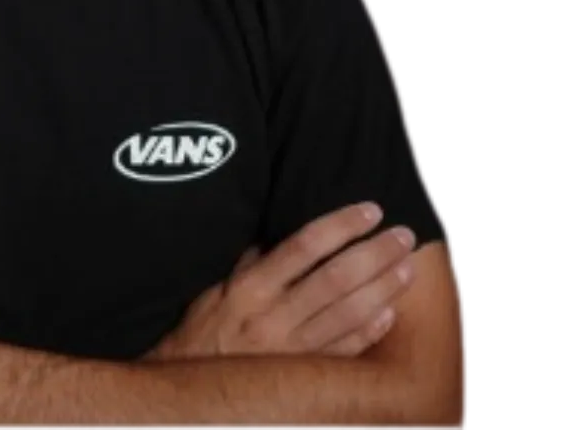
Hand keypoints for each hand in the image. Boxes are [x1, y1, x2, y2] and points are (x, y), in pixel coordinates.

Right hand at [142, 202, 415, 360]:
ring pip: (348, 315)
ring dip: (382, 289)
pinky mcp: (303, 376)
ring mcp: (292, 350)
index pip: (304, 246)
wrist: (191, 388)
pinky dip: (370, 332)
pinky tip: (391, 314)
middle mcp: (275, 316)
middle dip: (374, 254)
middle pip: (336, 279)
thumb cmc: (205, 329)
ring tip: (406, 269)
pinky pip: (345, 352)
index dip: (340, 226)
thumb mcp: (220, 286)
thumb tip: (283, 234)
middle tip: (402, 236)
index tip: (369, 210)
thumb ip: (253, 262)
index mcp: (252, 287)